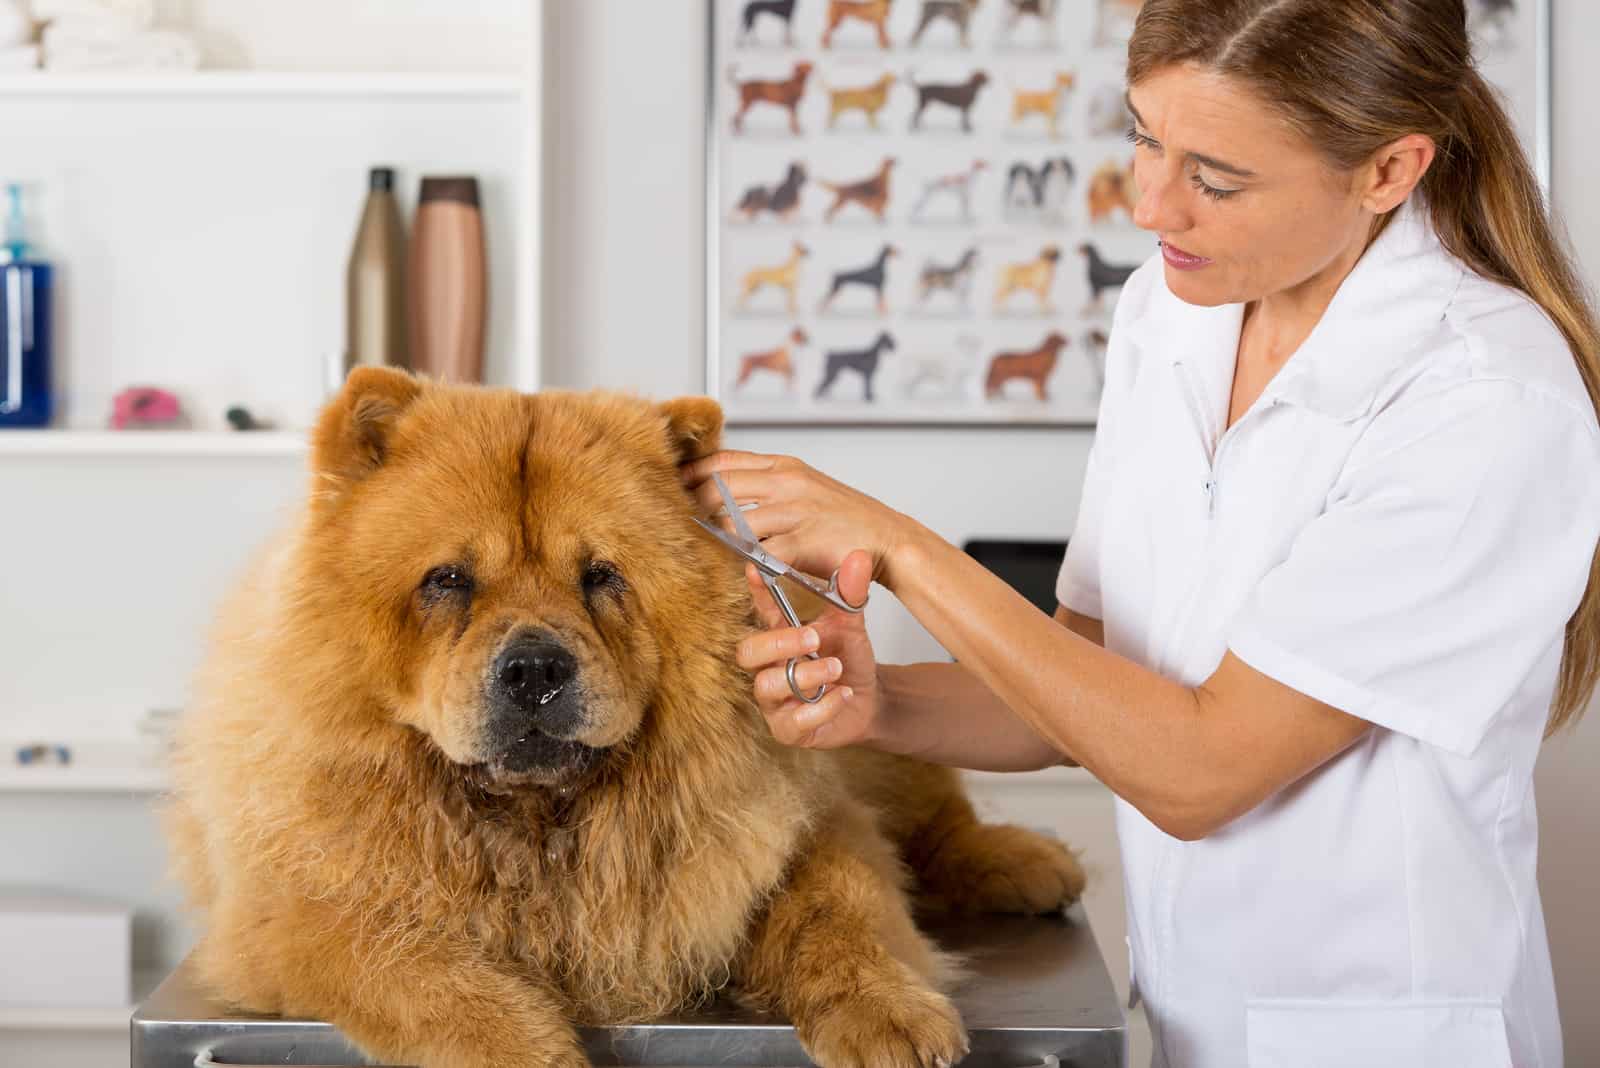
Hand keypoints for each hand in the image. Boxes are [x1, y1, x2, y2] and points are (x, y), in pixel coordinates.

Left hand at [680, 451, 919, 592]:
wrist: (888, 540)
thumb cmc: (846, 520)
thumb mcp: (806, 487)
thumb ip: (770, 484)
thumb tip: (726, 489)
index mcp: (785, 466)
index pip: (724, 461)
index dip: (692, 472)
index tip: (671, 482)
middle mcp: (787, 482)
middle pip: (719, 489)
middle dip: (695, 507)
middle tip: (678, 521)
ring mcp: (794, 510)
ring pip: (734, 523)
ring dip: (717, 539)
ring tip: (705, 550)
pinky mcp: (801, 540)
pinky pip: (759, 552)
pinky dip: (745, 562)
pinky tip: (739, 569)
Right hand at [736, 549, 883, 749]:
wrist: (869, 701)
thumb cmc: (848, 661)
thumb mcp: (852, 625)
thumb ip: (850, 594)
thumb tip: (858, 557)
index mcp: (780, 637)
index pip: (761, 612)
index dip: (755, 592)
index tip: (754, 569)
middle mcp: (769, 668)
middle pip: (747, 653)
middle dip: (778, 643)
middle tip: (813, 638)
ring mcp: (775, 700)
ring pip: (767, 686)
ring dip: (805, 675)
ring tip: (836, 668)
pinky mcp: (789, 729)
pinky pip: (792, 721)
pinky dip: (821, 707)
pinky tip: (841, 695)